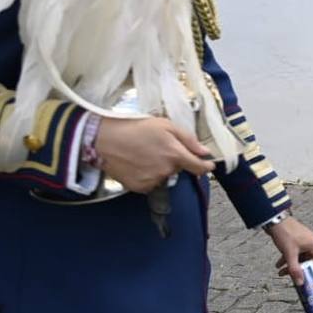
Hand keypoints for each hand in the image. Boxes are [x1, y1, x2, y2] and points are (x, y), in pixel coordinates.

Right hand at [94, 116, 214, 193]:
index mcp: (175, 154)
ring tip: (144, 154)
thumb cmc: (135, 128)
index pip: (198, 167)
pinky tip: (137, 163)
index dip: (205, 166)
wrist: (104, 140)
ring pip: (164, 176)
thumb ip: (188, 139)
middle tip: (157, 147)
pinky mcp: (140, 187)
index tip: (209, 165)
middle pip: (178, 169)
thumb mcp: (165, 125)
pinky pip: (151, 183)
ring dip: (160, 168)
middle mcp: (166, 170)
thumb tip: (204, 152)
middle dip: (173, 160)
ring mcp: (152, 180)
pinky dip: (148, 175)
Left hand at [267, 216, 312, 281]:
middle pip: (310, 262)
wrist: (274, 219)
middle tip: (299, 282)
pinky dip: (288, 259)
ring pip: (300, 258)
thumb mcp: (289, 253)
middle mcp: (311, 243)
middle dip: (303, 272)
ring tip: (282, 273)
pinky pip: (294, 253)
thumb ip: (294, 269)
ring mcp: (303, 241)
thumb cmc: (285, 233)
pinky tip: (278, 265)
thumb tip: (299, 283)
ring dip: (292, 266)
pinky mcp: (295, 240)